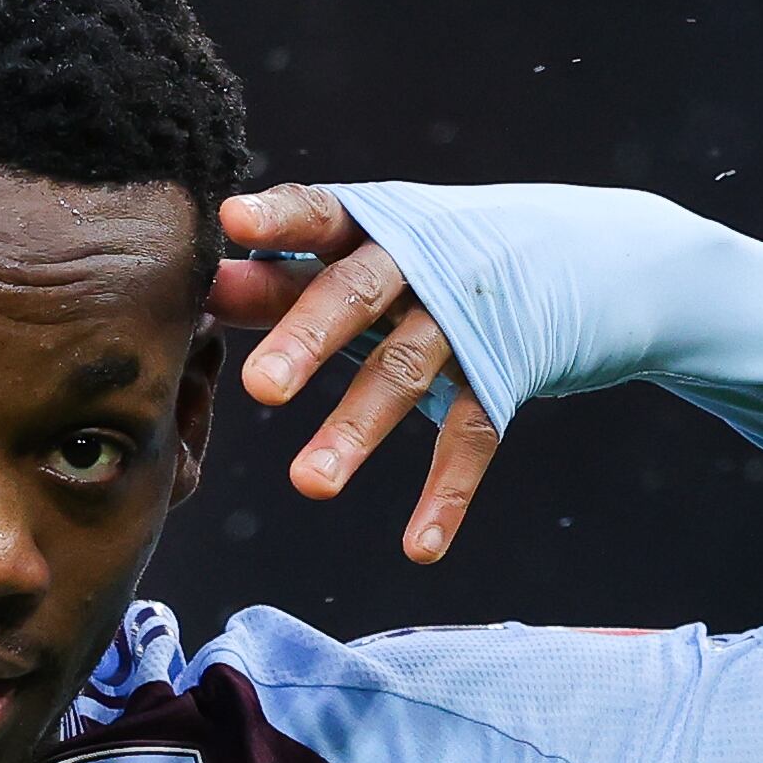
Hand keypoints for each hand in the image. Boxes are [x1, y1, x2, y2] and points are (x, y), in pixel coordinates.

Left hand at [213, 184, 504, 563]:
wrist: (558, 257)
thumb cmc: (417, 259)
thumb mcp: (355, 258)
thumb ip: (279, 278)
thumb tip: (204, 290)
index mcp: (372, 225)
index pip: (319, 213)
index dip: (278, 219)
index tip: (233, 221)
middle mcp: (419, 266)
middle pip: (357, 296)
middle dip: (308, 339)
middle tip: (261, 387)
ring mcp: (462, 324)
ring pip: (405, 373)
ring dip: (357, 428)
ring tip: (309, 483)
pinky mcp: (499, 377)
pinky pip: (471, 438)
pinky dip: (447, 495)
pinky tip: (420, 548)